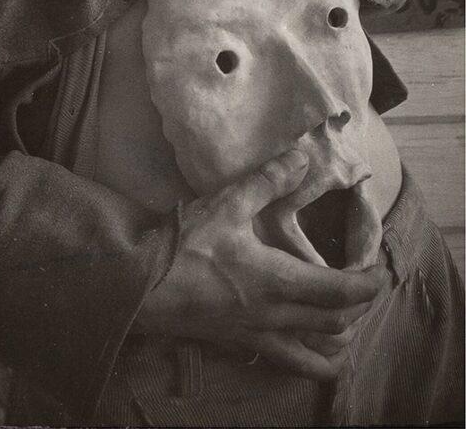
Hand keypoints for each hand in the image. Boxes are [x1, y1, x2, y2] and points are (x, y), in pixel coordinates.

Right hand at [137, 148, 387, 378]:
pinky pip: (286, 362)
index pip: (341, 292)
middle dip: (358, 308)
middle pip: (336, 323)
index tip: (380, 273)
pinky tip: (302, 344)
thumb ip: (268, 181)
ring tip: (342, 319)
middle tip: (362, 288)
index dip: (368, 285)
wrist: (140, 285)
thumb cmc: (185, 244)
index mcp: (279, 282)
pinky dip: (306, 358)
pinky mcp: (239, 345)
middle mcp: (276, 316)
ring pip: (317, 352)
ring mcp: (258, 336)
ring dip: (337, 337)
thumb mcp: (228, 204)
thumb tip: (302, 158)